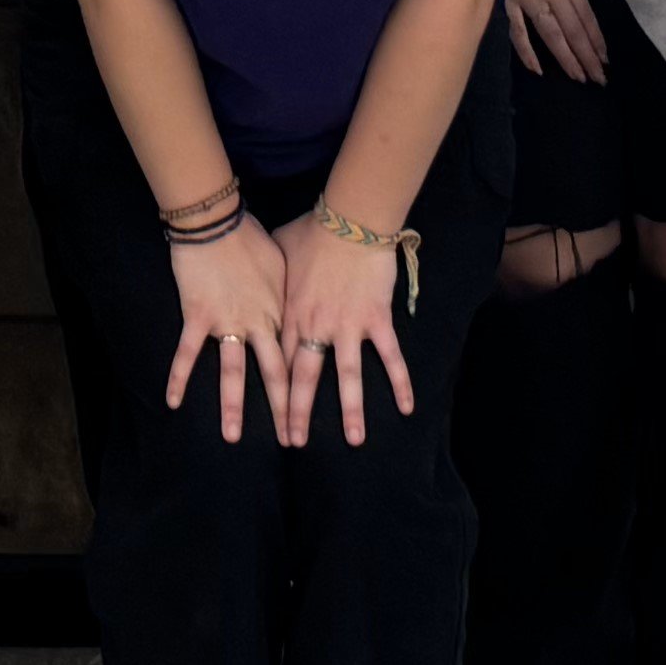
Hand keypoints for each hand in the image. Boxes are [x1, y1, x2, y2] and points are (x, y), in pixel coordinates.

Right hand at [160, 212, 289, 445]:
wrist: (217, 220)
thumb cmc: (252, 235)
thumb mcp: (282, 261)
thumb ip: (288, 288)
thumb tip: (299, 297)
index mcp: (282, 311)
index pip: (297, 358)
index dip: (305, 388)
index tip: (311, 412)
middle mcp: (259, 323)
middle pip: (274, 374)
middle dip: (283, 410)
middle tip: (291, 442)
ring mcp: (228, 322)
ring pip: (233, 373)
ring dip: (233, 406)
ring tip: (231, 437)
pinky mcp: (198, 316)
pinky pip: (188, 352)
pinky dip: (179, 377)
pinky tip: (173, 402)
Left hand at [277, 215, 415, 449]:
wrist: (348, 221)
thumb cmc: (311, 231)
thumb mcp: (278, 251)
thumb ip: (270, 273)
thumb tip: (258, 273)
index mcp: (290, 314)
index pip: (277, 362)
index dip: (273, 393)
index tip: (268, 417)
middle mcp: (316, 327)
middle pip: (305, 378)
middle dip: (298, 414)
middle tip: (295, 443)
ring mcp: (348, 326)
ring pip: (347, 377)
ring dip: (350, 410)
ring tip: (355, 440)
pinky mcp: (376, 320)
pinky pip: (390, 356)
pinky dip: (399, 382)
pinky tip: (407, 408)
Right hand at [500, 0, 611, 83]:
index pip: (585, 17)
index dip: (596, 39)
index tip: (605, 59)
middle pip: (572, 31)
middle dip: (586, 56)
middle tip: (598, 78)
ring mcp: (530, 0)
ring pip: (550, 34)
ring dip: (565, 58)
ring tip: (578, 77)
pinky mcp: (511, 2)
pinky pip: (518, 31)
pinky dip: (526, 51)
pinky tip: (537, 70)